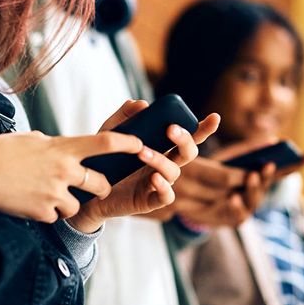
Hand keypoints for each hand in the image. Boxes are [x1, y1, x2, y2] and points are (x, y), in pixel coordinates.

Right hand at [0, 128, 143, 221]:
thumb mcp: (29, 139)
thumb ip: (51, 144)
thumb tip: (60, 146)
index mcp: (62, 147)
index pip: (105, 143)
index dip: (128, 143)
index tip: (141, 145)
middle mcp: (64, 170)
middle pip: (100, 183)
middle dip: (100, 187)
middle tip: (95, 186)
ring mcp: (55, 193)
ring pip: (77, 204)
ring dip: (68, 203)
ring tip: (46, 195)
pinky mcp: (43, 212)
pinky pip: (56, 216)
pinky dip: (48, 213)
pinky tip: (31, 204)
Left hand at [67, 100, 219, 232]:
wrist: (88, 192)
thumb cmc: (105, 161)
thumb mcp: (109, 135)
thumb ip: (124, 117)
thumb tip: (141, 103)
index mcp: (161, 148)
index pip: (188, 136)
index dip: (203, 129)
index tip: (215, 117)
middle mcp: (165, 165)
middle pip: (188, 152)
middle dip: (185, 139)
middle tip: (170, 128)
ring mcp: (159, 183)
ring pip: (175, 171)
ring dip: (161, 159)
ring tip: (142, 152)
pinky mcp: (150, 201)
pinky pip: (166, 196)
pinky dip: (163, 186)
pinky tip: (153, 178)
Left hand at [160, 139, 303, 227]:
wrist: (186, 198)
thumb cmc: (210, 175)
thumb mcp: (228, 159)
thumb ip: (247, 150)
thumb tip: (272, 139)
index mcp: (259, 178)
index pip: (283, 169)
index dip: (299, 162)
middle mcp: (256, 194)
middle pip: (269, 185)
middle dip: (269, 175)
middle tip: (267, 165)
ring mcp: (246, 208)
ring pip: (255, 200)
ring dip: (254, 189)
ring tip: (251, 177)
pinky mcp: (232, 219)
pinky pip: (237, 215)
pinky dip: (236, 207)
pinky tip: (233, 198)